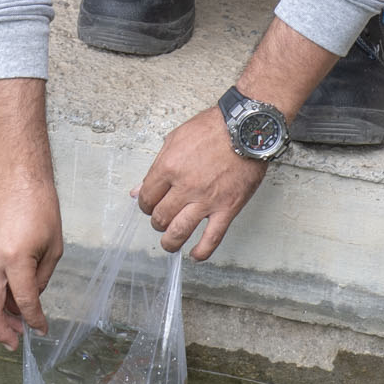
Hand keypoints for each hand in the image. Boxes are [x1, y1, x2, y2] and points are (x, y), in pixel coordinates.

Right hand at [0, 170, 63, 348]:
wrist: (16, 176)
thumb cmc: (40, 206)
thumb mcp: (53, 246)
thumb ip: (41, 277)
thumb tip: (30, 298)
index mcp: (16, 258)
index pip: (24, 300)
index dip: (33, 319)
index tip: (40, 329)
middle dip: (0, 328)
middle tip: (13, 343)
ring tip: (10, 326)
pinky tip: (4, 299)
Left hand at [135, 108, 266, 259]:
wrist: (246, 129)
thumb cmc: (213, 129)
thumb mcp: (175, 139)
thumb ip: (156, 167)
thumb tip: (137, 190)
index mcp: (169, 167)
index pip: (147, 197)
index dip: (145, 204)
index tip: (149, 205)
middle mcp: (185, 186)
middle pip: (160, 216)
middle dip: (157, 221)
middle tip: (161, 219)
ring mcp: (207, 200)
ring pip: (179, 232)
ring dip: (170, 242)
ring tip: (170, 243)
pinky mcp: (228, 208)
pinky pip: (212, 238)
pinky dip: (202, 251)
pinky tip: (195, 254)